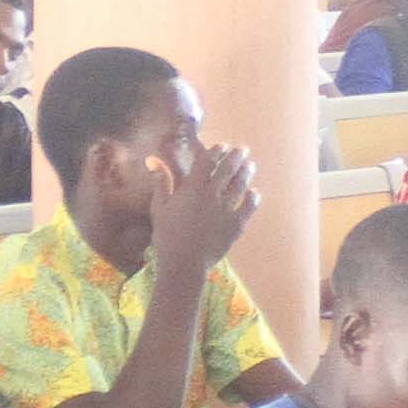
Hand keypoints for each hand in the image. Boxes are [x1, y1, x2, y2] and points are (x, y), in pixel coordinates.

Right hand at [149, 142, 258, 276]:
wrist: (185, 262)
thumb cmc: (167, 235)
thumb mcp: (159, 207)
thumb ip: (161, 183)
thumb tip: (153, 162)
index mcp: (193, 188)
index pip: (207, 163)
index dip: (215, 152)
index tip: (221, 145)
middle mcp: (212, 194)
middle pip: (227, 170)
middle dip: (235, 157)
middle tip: (241, 149)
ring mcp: (226, 209)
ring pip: (239, 186)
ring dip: (245, 173)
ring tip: (250, 165)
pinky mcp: (236, 225)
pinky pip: (248, 207)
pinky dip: (253, 198)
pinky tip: (255, 193)